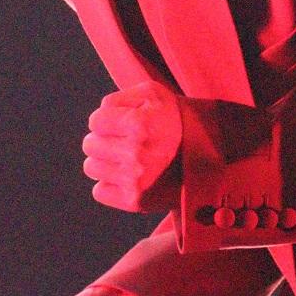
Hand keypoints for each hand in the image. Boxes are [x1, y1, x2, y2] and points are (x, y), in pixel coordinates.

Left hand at [82, 82, 182, 211]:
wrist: (206, 158)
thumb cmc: (173, 120)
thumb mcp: (153, 94)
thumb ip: (120, 97)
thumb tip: (98, 117)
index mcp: (139, 124)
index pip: (95, 121)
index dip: (108, 120)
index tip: (124, 123)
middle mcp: (136, 154)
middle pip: (89, 145)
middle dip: (103, 140)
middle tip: (124, 141)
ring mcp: (135, 180)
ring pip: (91, 167)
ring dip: (104, 161)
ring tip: (126, 158)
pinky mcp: (135, 201)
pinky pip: (99, 191)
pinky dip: (109, 184)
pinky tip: (127, 177)